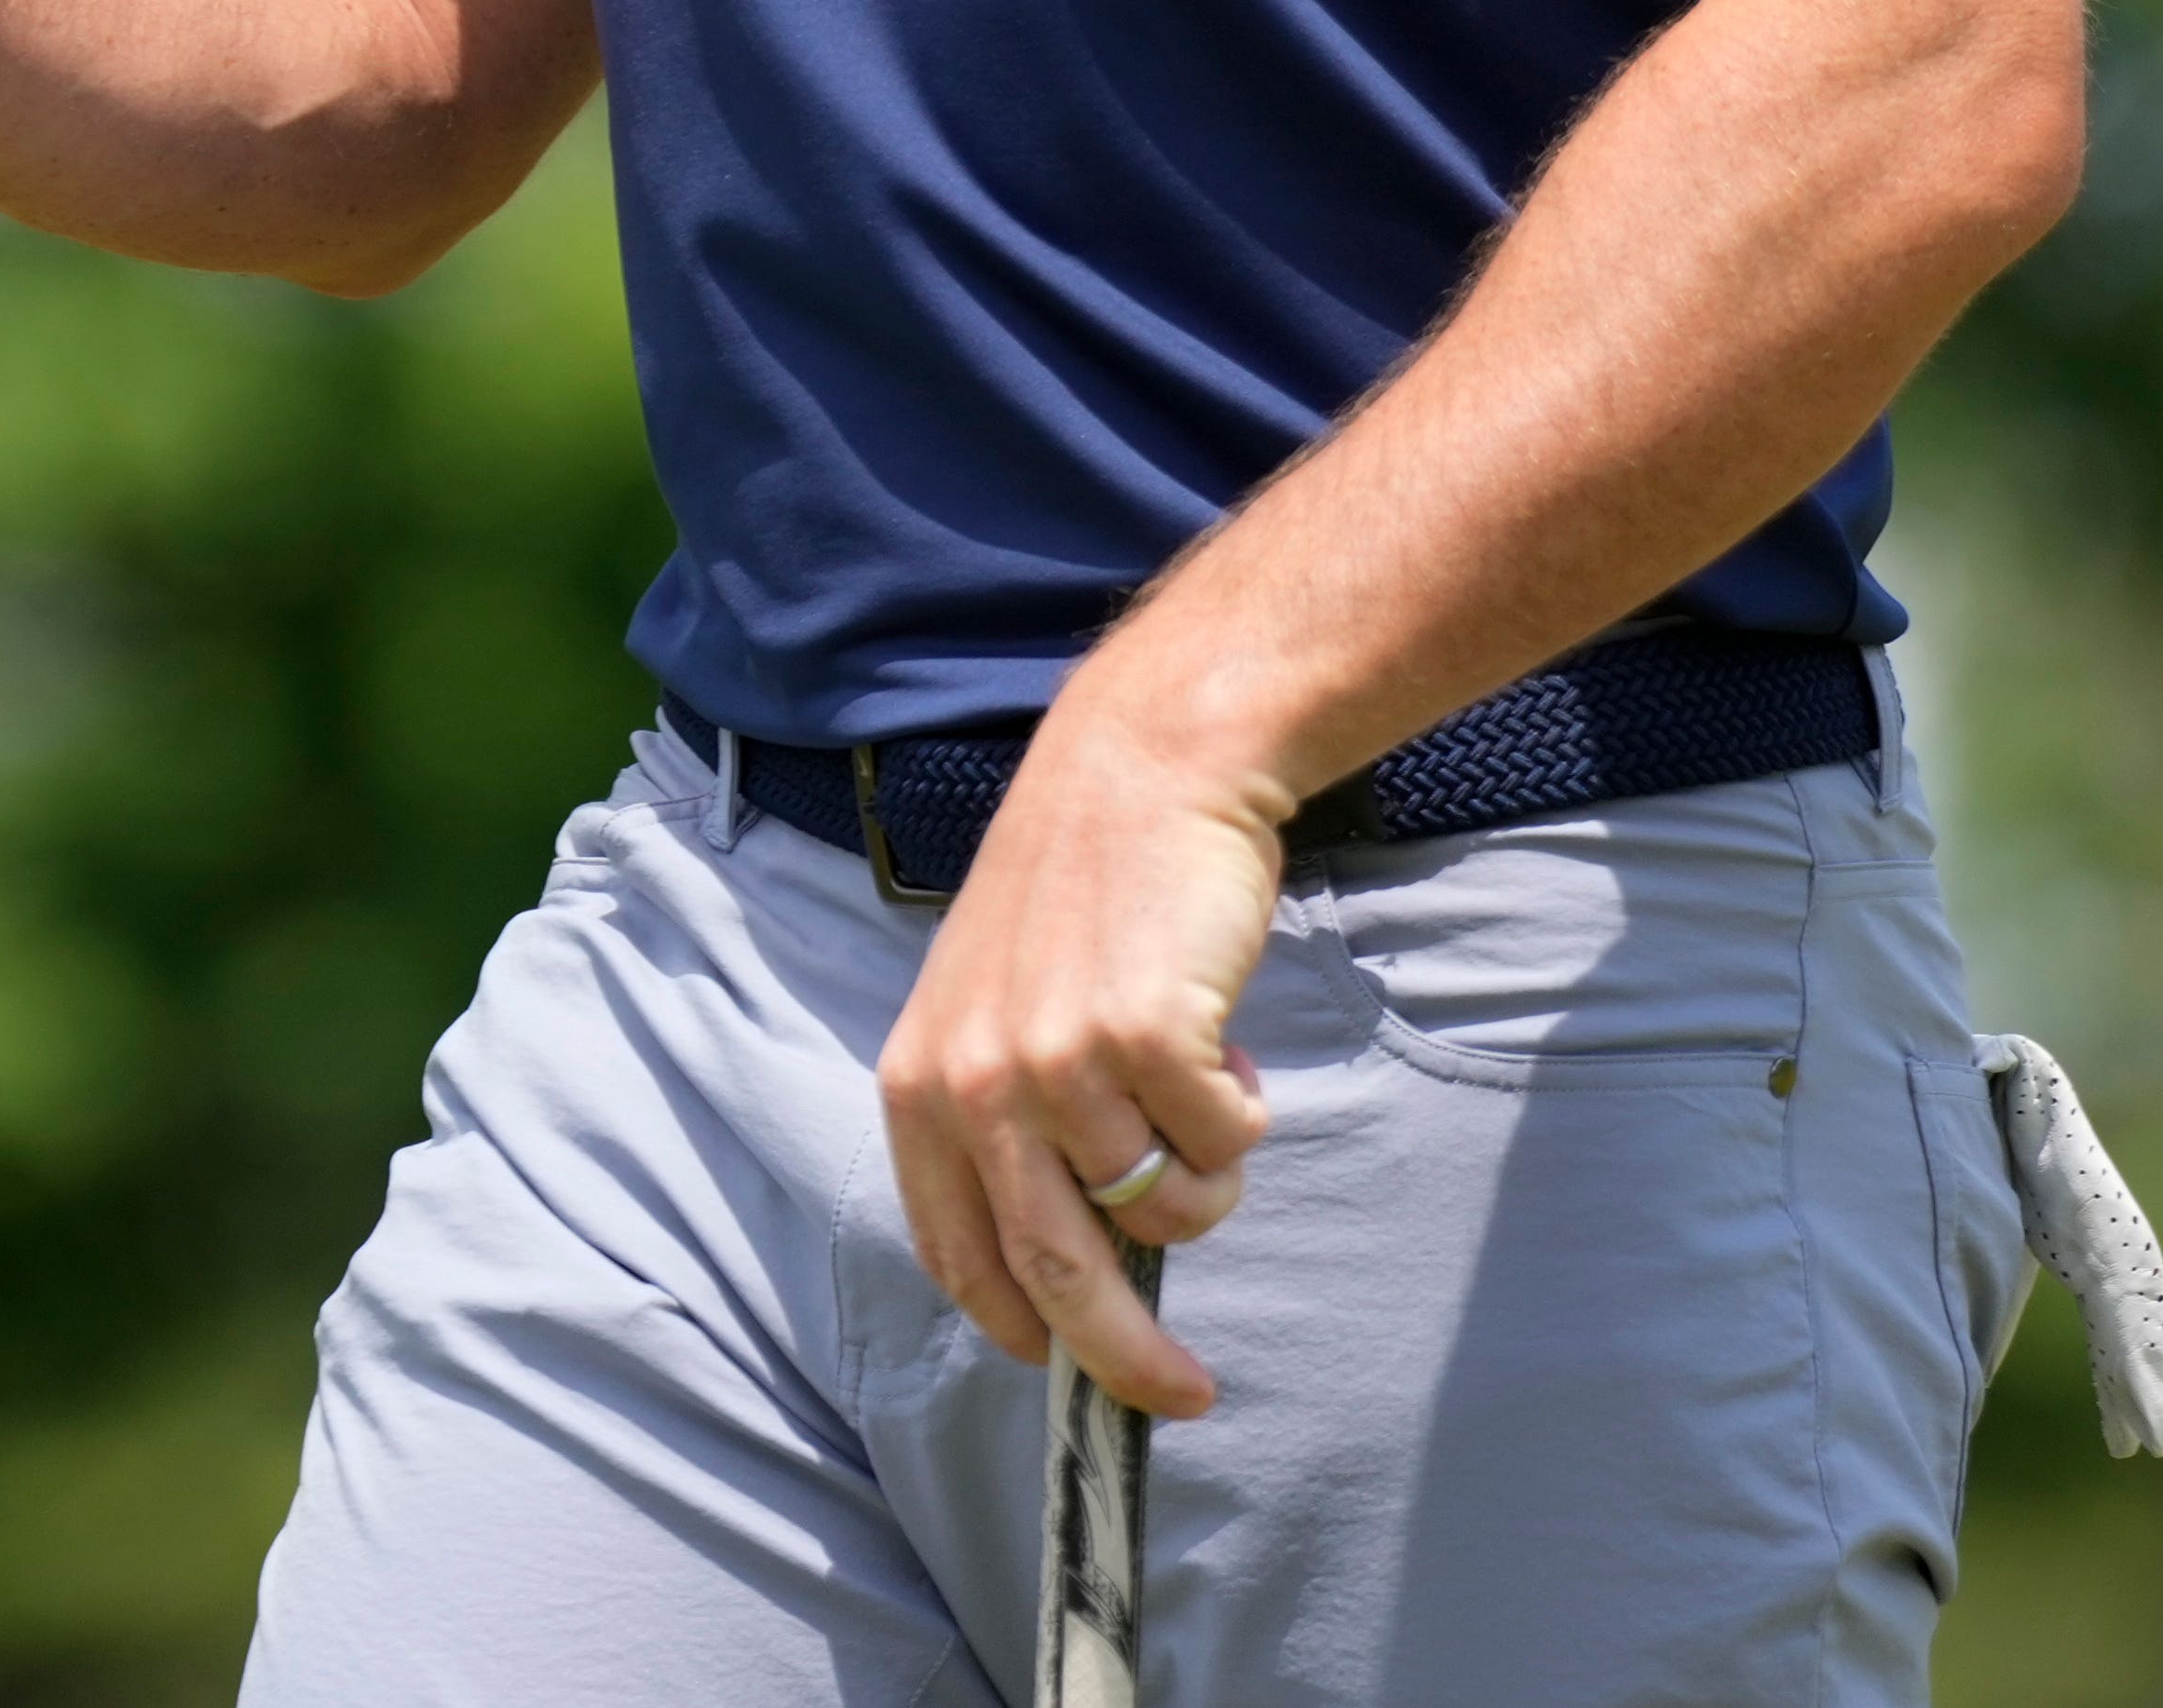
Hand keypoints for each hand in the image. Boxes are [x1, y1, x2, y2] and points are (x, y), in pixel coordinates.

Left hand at [872, 706, 1286, 1417]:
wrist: (1144, 766)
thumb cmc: (1084, 891)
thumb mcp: (995, 1003)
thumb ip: (1008, 1120)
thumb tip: (1077, 1251)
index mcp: (920, 1084)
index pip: (957, 1252)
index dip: (1018, 1325)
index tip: (1068, 1366)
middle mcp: (975, 1083)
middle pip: (1056, 1273)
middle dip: (1126, 1358)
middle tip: (1183, 1395)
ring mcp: (1057, 1062)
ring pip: (1163, 1208)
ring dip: (1209, 1175)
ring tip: (1204, 1086)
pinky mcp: (1144, 1038)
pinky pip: (1222, 1145)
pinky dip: (1242, 1114)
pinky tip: (1225, 1041)